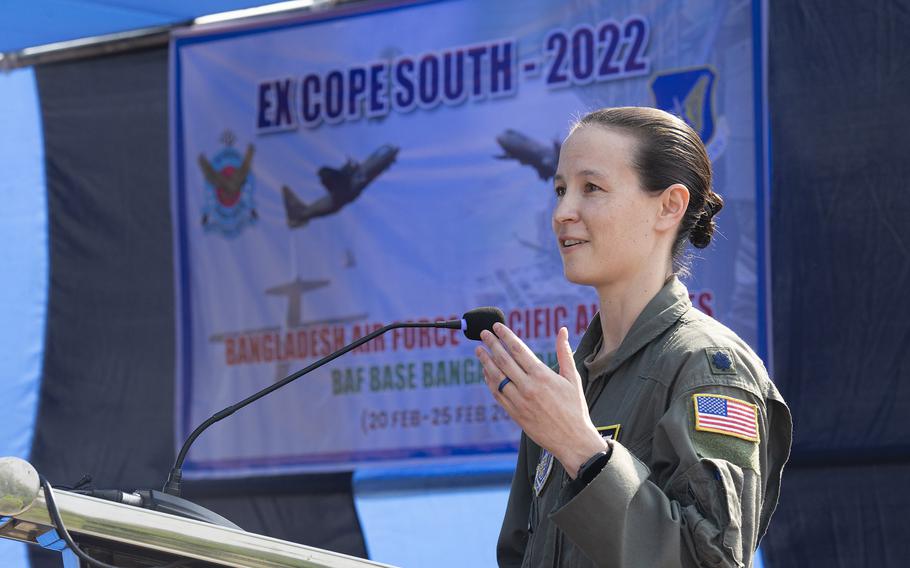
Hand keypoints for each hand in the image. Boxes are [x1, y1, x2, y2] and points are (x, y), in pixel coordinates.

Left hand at [476, 323, 607, 477]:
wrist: (572, 440)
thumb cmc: (575, 408)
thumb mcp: (572, 378)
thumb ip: (564, 353)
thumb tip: (562, 330)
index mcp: (543, 375)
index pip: (518, 349)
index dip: (505, 336)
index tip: (497, 327)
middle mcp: (528, 387)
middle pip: (504, 360)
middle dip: (492, 344)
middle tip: (483, 334)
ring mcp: (519, 401)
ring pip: (496, 377)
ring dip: (486, 361)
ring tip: (479, 350)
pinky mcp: (514, 413)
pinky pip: (497, 394)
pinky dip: (490, 381)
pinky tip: (486, 372)